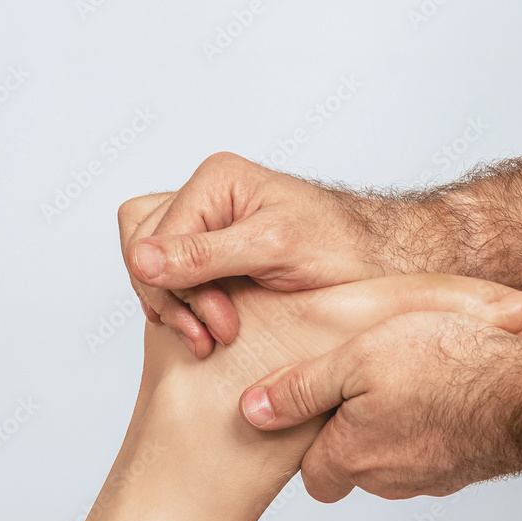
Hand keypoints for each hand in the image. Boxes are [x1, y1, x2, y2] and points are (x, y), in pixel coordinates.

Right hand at [118, 152, 461, 356]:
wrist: (381, 265)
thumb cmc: (343, 248)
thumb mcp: (274, 249)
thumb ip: (206, 254)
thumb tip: (140, 263)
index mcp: (217, 181)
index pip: (151, 237)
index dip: (174, 287)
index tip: (216, 325)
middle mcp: (207, 199)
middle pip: (141, 247)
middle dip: (172, 298)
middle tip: (213, 336)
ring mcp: (209, 229)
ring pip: (151, 266)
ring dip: (175, 307)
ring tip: (212, 339)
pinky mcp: (217, 259)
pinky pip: (173, 281)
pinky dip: (184, 309)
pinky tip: (210, 331)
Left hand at [238, 306, 521, 502]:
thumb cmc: (445, 366)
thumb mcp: (356, 359)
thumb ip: (301, 388)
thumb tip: (252, 410)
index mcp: (352, 456)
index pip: (313, 474)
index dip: (310, 441)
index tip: (322, 406)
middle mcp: (389, 479)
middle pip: (354, 465)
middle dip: (353, 431)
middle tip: (367, 381)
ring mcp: (433, 477)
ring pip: (395, 459)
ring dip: (396, 426)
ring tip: (410, 377)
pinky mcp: (468, 467)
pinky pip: (435, 452)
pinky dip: (434, 427)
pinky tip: (446, 389)